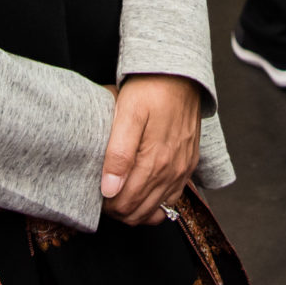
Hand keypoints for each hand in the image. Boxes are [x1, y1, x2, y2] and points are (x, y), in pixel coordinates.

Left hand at [100, 75, 201, 225]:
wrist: (179, 73)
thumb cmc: (150, 89)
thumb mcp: (127, 114)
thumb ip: (118, 153)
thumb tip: (110, 190)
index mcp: (155, 161)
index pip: (127, 203)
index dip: (108, 207)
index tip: (96, 198)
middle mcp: (173, 171)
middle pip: (141, 211)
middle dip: (119, 211)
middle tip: (103, 199)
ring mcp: (183, 169)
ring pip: (157, 208)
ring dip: (137, 211)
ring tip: (119, 198)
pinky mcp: (189, 164)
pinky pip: (173, 197)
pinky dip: (157, 204)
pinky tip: (144, 196)